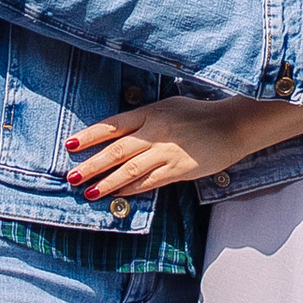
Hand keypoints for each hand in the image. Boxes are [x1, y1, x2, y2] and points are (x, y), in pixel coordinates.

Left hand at [67, 99, 247, 197]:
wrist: (232, 125)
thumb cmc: (199, 115)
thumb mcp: (168, 107)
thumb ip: (144, 119)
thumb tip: (119, 133)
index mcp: (150, 112)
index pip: (112, 125)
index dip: (89, 136)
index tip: (70, 145)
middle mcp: (154, 131)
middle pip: (116, 150)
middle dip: (92, 165)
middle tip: (72, 176)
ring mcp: (166, 151)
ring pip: (129, 170)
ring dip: (107, 182)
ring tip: (89, 192)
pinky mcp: (178, 169)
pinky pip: (149, 182)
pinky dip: (131, 189)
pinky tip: (117, 195)